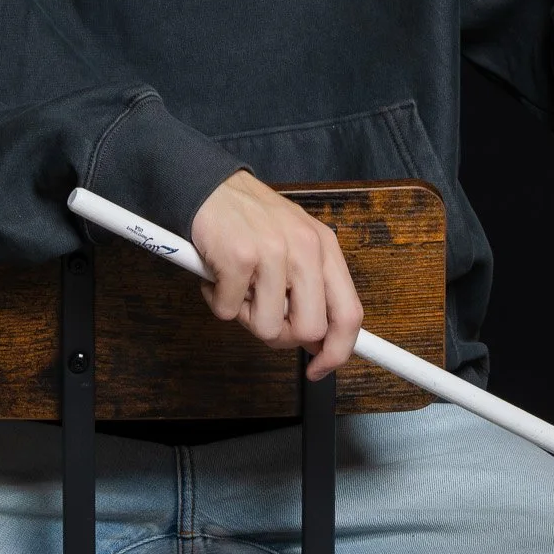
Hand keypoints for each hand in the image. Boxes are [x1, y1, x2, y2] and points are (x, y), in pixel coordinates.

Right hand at [189, 171, 363, 379]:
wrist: (205, 185)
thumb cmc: (247, 220)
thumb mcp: (293, 243)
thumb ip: (310, 287)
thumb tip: (317, 341)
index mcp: (324, 247)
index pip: (349, 314)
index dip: (338, 352)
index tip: (319, 368)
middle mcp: (305, 248)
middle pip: (310, 329)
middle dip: (282, 335)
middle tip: (260, 313)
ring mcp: (273, 252)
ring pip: (269, 327)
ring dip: (245, 316)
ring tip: (236, 285)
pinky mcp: (239, 258)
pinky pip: (229, 311)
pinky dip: (216, 301)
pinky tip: (216, 275)